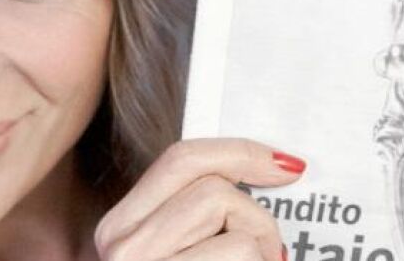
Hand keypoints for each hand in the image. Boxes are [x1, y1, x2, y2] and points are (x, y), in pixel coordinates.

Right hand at [94, 138, 304, 260]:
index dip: (238, 152)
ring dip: (262, 250)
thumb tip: (268, 171)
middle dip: (257, 217)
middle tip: (275, 252)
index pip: (179, 159)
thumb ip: (198, 220)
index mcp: (120, 228)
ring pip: (229, 217)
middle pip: (210, 186)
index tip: (284, 163)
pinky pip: (241, 250)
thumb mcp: (180, 252)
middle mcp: (120, 244)